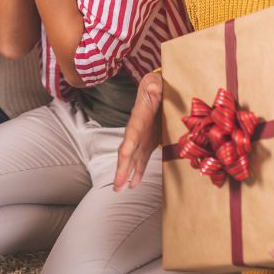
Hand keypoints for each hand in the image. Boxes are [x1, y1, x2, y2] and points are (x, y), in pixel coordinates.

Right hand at [114, 71, 162, 190]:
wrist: (156, 89)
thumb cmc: (156, 85)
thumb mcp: (156, 83)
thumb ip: (154, 86)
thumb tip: (153, 88)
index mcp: (139, 118)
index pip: (130, 134)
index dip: (127, 146)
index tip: (124, 157)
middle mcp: (136, 131)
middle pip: (126, 153)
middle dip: (121, 169)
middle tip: (116, 186)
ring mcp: (140, 138)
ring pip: (130, 159)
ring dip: (125, 174)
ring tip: (120, 189)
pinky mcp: (147, 142)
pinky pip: (140, 159)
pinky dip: (137, 172)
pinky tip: (133, 184)